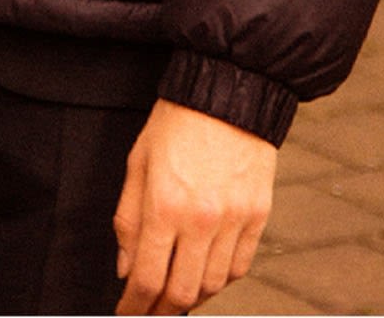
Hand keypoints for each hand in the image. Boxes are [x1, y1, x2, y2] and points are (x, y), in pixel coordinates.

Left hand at [113, 98, 276, 314]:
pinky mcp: (258, 214)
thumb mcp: (138, 162)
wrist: (228, 87)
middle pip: (182, 292)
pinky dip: (222, 279)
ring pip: (214, 285)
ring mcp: (234, 219)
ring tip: (176, 294)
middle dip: (161, 311)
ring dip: (192, 297)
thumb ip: (129, 218)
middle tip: (149, 313)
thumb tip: (126, 268)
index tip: (125, 312)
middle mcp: (202, 219)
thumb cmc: (178, 119)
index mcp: (165, 205)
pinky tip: (207, 274)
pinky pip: (241, 266)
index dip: (133, 305)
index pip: (147, 279)